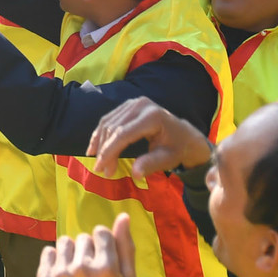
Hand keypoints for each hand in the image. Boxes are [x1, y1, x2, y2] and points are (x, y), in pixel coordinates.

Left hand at [38, 215, 135, 276]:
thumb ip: (126, 248)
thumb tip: (124, 216)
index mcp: (106, 268)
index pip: (100, 232)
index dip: (102, 244)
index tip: (102, 258)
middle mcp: (82, 268)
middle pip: (82, 238)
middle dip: (87, 251)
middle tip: (89, 272)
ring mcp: (60, 274)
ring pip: (64, 242)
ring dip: (71, 253)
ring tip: (75, 273)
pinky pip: (47, 252)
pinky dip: (55, 260)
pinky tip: (62, 276)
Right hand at [86, 98, 212, 177]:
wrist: (183, 134)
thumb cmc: (176, 148)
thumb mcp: (168, 159)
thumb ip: (151, 164)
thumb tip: (135, 174)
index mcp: (152, 117)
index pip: (123, 134)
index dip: (109, 151)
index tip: (101, 169)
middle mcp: (141, 105)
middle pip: (113, 128)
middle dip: (104, 150)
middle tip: (101, 170)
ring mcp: (133, 102)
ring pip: (107, 122)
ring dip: (99, 143)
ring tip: (97, 162)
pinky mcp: (128, 105)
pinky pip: (109, 119)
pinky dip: (100, 134)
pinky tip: (94, 147)